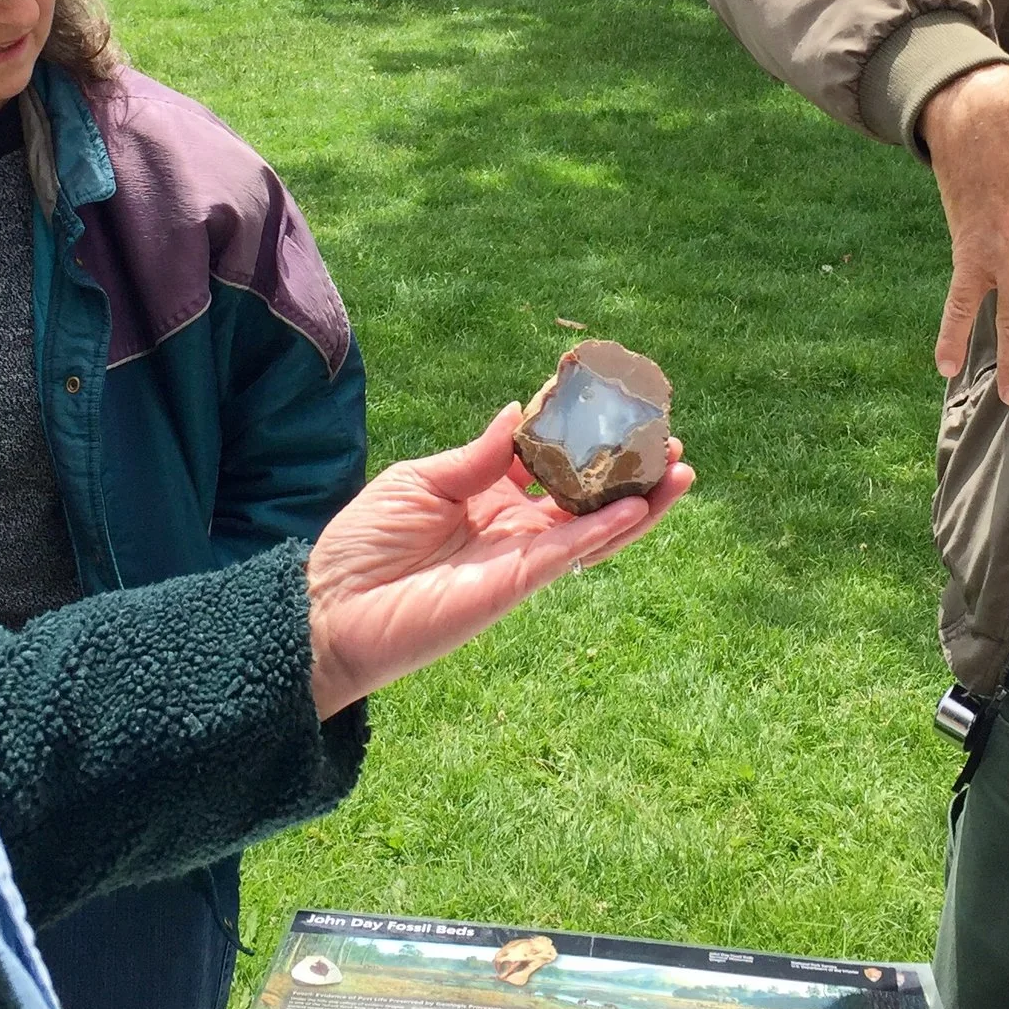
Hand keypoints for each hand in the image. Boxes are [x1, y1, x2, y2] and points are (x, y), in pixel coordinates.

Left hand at [305, 404, 692, 716]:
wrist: (329, 606)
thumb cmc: (363, 545)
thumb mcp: (420, 480)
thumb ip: (478, 455)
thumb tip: (519, 411)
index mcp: (488, 497)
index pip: (550, 461)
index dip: (583, 435)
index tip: (613, 401)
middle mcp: (513, 528)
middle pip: (588, 498)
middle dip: (631, 472)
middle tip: (669, 441)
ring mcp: (520, 558)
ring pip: (595, 529)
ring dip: (640, 503)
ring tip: (678, 471)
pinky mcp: (516, 584)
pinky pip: (570, 553)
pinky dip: (605, 530)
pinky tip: (636, 504)